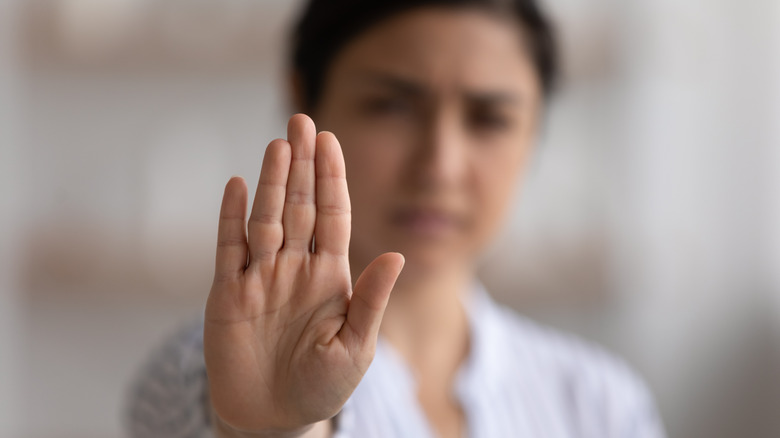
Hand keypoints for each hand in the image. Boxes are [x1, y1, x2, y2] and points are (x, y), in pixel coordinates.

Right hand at [204, 114, 403, 434]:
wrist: (273, 418)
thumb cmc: (322, 386)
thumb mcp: (355, 346)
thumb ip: (371, 299)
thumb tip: (397, 254)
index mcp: (330, 276)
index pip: (332, 216)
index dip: (332, 180)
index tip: (332, 142)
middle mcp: (295, 268)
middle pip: (299, 206)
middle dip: (302, 165)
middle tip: (303, 121)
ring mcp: (261, 277)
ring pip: (267, 218)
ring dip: (272, 182)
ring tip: (279, 144)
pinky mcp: (228, 294)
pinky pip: (229, 249)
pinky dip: (231, 218)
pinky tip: (238, 186)